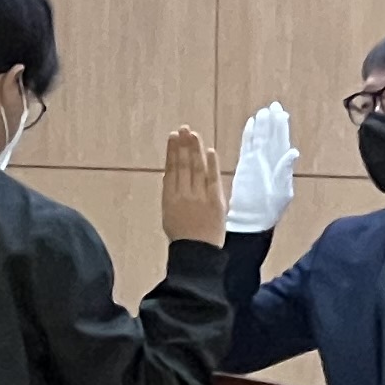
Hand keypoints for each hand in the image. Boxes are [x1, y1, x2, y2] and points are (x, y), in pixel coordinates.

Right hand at [159, 125, 224, 246]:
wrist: (196, 254)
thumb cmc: (182, 237)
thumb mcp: (169, 215)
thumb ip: (170, 194)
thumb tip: (169, 175)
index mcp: (169, 198)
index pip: (172, 169)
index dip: (173, 152)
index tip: (173, 137)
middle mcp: (183, 194)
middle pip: (184, 165)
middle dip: (183, 145)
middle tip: (184, 129)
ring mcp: (199, 197)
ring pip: (196, 168)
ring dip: (195, 150)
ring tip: (193, 134)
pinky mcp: (215, 202)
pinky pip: (212, 179)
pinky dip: (211, 164)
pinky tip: (209, 151)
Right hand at [224, 102, 297, 233]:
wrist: (251, 220)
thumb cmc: (269, 209)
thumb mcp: (282, 191)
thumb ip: (285, 170)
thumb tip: (293, 151)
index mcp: (280, 166)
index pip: (281, 141)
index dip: (282, 127)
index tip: (282, 112)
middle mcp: (268, 160)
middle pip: (271, 136)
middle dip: (272, 121)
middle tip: (274, 104)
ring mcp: (256, 162)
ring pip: (259, 138)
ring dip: (261, 125)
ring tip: (262, 111)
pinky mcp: (245, 165)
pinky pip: (246, 146)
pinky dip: (248, 134)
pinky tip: (250, 123)